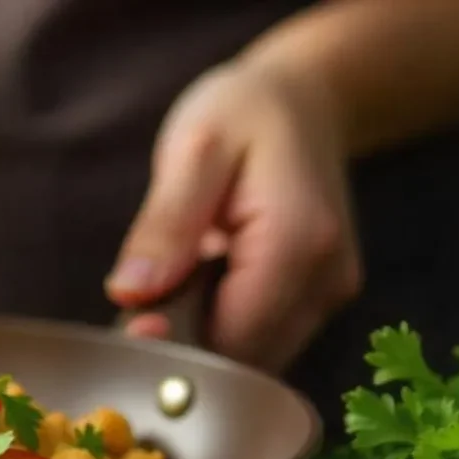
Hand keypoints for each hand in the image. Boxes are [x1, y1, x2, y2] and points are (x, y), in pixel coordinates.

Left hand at [106, 61, 361, 372]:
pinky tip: (200, 286)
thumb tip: (129, 296)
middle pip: (245, 359)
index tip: (129, 329)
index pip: (233, 339)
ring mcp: (329, 294)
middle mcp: (326, 280)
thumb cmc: (242, 112)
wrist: (304, 98)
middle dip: (187, 347)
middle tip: (139, 308)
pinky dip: (222, 326)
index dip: (177, 347)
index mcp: (297, 242)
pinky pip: (262, 338)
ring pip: (253, 357)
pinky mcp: (319, 298)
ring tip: (173, 285)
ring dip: (203, 339)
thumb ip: (163, 227)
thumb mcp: (191, 151)